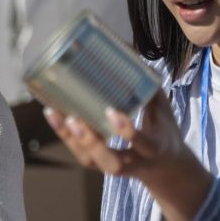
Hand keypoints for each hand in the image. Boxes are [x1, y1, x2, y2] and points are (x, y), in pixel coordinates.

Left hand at [43, 92, 186, 179]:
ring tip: (53, 114)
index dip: (126, 131)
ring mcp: (114, 166)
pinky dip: (66, 137)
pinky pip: (81, 154)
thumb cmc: (163, 132)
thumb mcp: (163, 111)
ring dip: (70, 138)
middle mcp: (134, 162)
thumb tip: (129, 53)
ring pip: (90, 161)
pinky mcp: (100, 165)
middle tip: (74, 120)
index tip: (111, 111)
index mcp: (154, 148)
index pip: (142, 143)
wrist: (166, 167)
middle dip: (91, 143)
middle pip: (111, 163)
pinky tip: (54, 116)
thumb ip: (149, 87)